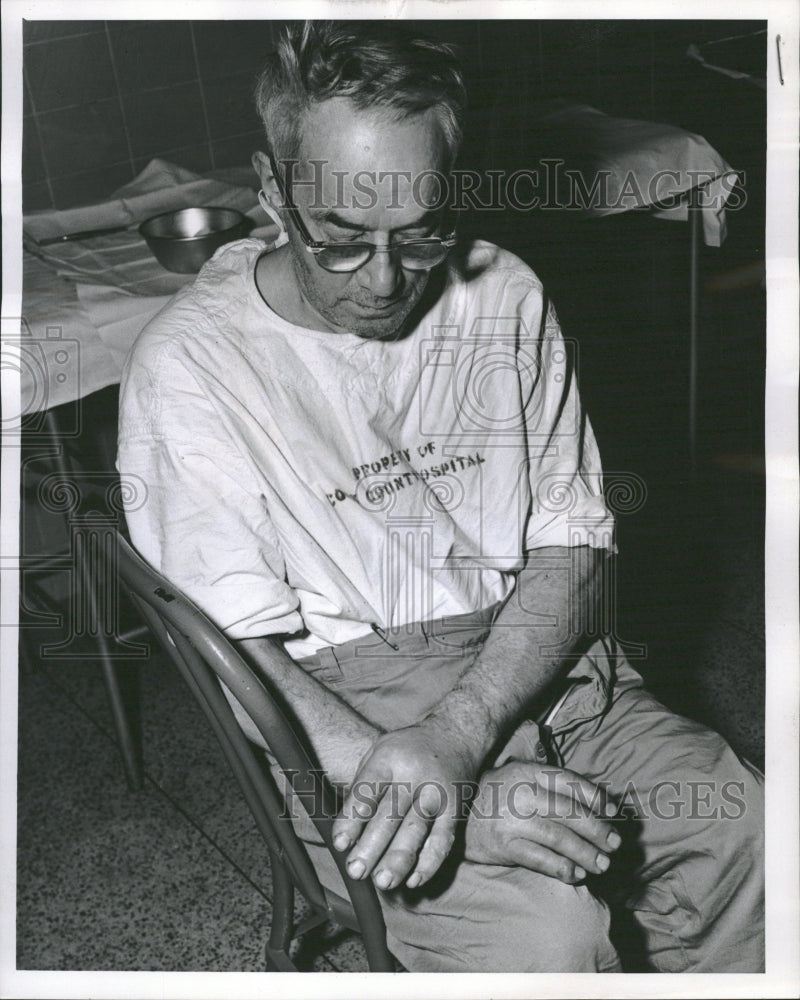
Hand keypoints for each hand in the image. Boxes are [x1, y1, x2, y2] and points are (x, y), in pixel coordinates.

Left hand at [331, 721, 479, 890]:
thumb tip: (345, 830)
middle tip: (356, 871)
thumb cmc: (407, 749)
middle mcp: (413, 775)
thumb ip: (362, 786)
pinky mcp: (455, 809)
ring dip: (399, 859)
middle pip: (391, 814)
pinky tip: (414, 880)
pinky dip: (430, 863)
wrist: (456, 734)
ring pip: (417, 829)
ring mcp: (436, 792)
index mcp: (389, 758)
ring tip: (383, 882)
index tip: (340, 844)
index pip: (368, 790)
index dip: (353, 818)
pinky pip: (443, 840)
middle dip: (372, 845)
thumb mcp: (379, 752)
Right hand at [465, 760, 619, 882]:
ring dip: (585, 853)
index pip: (568, 781)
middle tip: (614, 844)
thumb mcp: (520, 777)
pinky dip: (562, 868)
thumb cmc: (497, 797)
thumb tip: (596, 802)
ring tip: (602, 865)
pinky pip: (540, 858)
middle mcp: (521, 793)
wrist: (456, 818)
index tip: (614, 812)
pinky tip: (576, 875)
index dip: (594, 797)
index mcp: (527, 772)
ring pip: (558, 837)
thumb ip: (550, 785)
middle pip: (568, 811)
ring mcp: (512, 820)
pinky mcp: (504, 845)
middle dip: (597, 830)